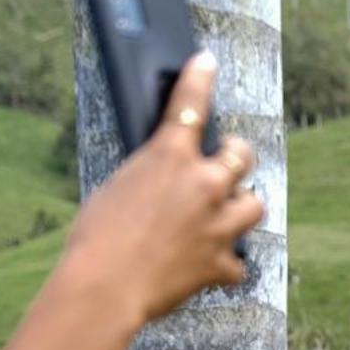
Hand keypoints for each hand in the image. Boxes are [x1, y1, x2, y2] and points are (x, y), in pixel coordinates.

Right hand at [59, 52, 262, 323]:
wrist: (104, 287)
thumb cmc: (95, 238)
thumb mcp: (114, 189)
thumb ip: (149, 177)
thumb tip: (162, 181)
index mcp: (170, 157)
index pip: (191, 104)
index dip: (201, 78)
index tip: (207, 62)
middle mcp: (203, 185)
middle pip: (241, 156)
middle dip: (235, 156)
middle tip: (227, 161)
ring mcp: (216, 225)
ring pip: (254, 206)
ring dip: (242, 206)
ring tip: (227, 213)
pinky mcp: (218, 264)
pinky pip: (238, 263)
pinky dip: (226, 264)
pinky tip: (213, 265)